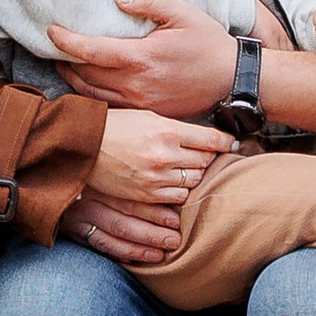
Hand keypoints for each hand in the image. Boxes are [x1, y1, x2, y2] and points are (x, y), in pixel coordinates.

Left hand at [50, 0, 238, 117]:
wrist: (232, 79)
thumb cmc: (208, 44)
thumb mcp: (183, 12)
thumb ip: (149, 1)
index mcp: (141, 58)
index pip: (91, 51)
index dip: (66, 42)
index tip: (51, 31)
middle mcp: (136, 85)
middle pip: (86, 76)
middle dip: (65, 61)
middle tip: (54, 47)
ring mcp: (141, 102)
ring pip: (94, 95)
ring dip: (75, 80)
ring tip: (65, 65)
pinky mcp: (148, 112)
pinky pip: (111, 106)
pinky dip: (94, 95)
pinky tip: (91, 83)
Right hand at [58, 188, 191, 264]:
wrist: (55, 183)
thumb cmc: (101, 180)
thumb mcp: (113, 174)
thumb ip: (136, 182)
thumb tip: (174, 192)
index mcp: (99, 185)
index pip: (129, 201)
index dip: (153, 212)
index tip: (175, 220)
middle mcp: (87, 203)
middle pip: (121, 223)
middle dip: (150, 234)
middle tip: (173, 240)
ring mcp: (79, 222)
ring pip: (110, 240)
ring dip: (138, 249)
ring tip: (159, 255)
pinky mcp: (76, 236)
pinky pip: (99, 249)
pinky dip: (118, 254)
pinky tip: (135, 260)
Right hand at [87, 103, 230, 210]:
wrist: (84, 145)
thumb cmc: (115, 125)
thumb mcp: (148, 116)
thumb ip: (174, 128)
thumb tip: (199, 136)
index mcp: (167, 130)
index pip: (211, 140)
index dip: (225, 142)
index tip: (231, 143)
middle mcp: (166, 155)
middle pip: (205, 162)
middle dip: (209, 158)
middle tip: (207, 155)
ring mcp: (157, 178)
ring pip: (194, 181)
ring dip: (195, 175)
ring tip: (188, 168)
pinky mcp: (146, 194)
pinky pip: (177, 198)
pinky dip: (180, 191)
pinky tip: (175, 183)